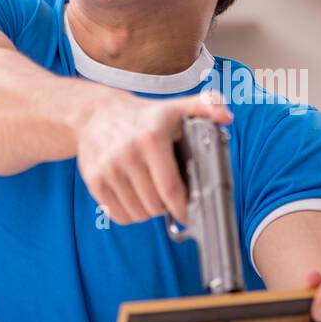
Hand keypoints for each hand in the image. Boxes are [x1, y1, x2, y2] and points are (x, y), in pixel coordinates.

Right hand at [75, 88, 231, 224]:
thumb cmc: (145, 116)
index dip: (182, 208)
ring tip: (152, 196)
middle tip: (170, 197)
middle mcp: (127, 154)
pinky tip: (135, 199)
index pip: (170, 189)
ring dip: (149, 211)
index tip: (189, 215)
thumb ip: (207, 107)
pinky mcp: (93, 180)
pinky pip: (118, 215)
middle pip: (154, 205)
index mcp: (152, 138)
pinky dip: (130, 214)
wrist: (97, 114)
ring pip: (137, 214)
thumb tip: (227, 117)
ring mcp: (108, 168)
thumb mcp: (176, 108)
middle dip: (167, 207)